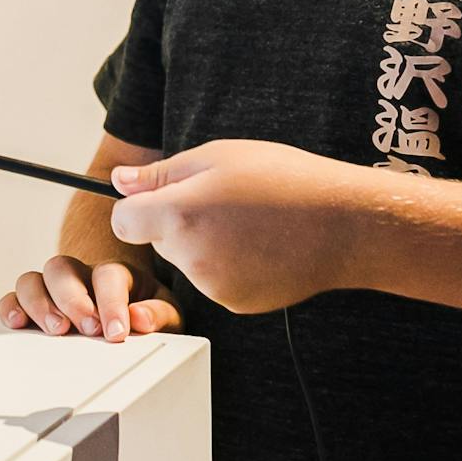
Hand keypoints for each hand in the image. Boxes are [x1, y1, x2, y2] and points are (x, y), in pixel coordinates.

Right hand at [0, 254, 182, 342]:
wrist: (132, 321)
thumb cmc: (148, 316)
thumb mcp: (166, 317)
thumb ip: (158, 315)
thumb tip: (139, 318)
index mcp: (114, 274)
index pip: (107, 275)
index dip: (111, 302)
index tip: (117, 332)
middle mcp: (79, 276)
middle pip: (62, 267)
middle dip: (71, 299)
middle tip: (85, 328)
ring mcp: (54, 290)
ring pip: (33, 279)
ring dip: (40, 303)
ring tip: (55, 330)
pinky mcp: (35, 307)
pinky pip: (12, 298)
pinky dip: (11, 308)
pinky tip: (18, 323)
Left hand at [110, 140, 368, 313]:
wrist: (342, 224)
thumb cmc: (282, 179)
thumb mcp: (216, 157)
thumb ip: (160, 174)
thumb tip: (119, 181)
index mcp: (179, 215)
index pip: (123, 222)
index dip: (136, 208)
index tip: (159, 198)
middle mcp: (191, 258)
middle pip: (158, 241)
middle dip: (176, 223)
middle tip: (222, 201)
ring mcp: (215, 286)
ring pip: (188, 261)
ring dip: (203, 244)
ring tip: (247, 222)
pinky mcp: (237, 303)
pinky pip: (215, 281)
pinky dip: (227, 266)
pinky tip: (260, 246)